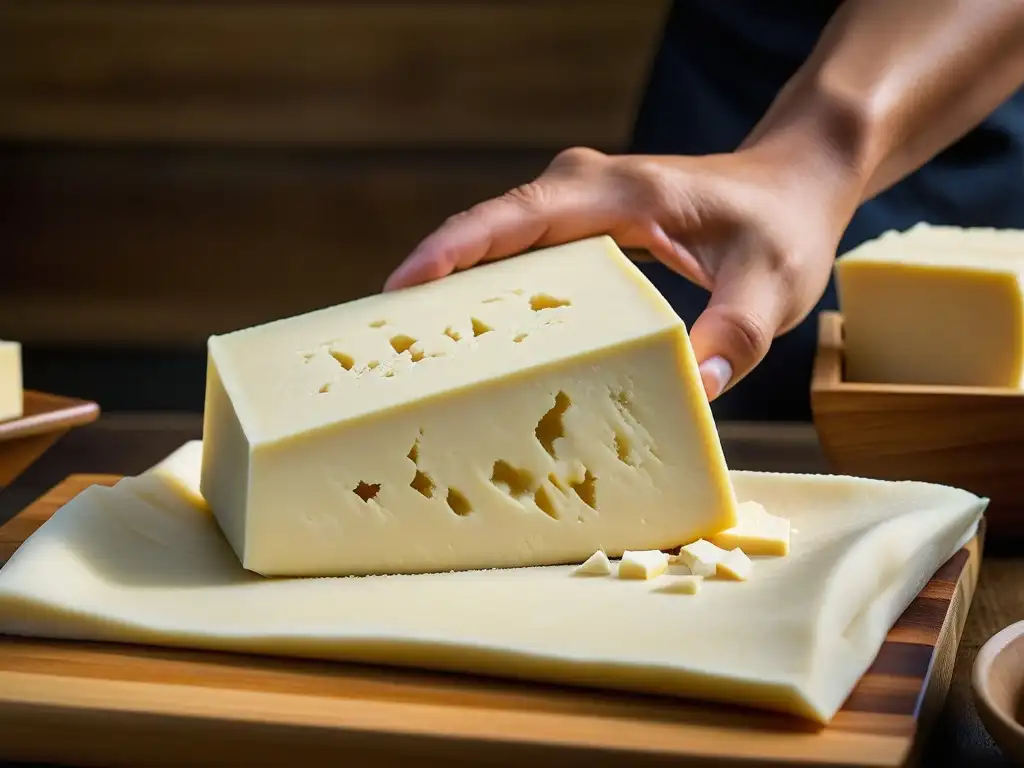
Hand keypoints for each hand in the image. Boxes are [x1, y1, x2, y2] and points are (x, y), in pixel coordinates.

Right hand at [384, 145, 861, 398]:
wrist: (793, 183)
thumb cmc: (781, 226)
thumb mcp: (772, 285)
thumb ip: (734, 336)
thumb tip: (688, 390)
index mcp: (619, 192)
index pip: (516, 216)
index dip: (452, 250)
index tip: (397, 287)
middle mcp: (585, 190)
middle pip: (486, 232)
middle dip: (432, 282)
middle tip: (384, 346)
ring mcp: (578, 207)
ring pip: (495, 246)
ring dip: (454, 291)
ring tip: (413, 353)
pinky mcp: (581, 230)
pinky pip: (519, 259)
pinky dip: (490, 294)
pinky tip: (475, 341)